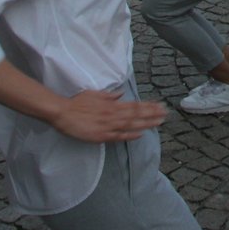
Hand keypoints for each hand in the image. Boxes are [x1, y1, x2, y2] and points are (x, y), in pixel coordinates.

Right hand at [52, 91, 166, 142]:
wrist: (62, 112)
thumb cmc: (77, 103)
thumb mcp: (95, 94)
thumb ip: (109, 96)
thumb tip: (121, 94)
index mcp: (112, 104)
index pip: (134, 105)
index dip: (148, 106)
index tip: (160, 105)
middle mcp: (112, 114)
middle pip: (136, 114)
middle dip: (152, 114)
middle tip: (166, 113)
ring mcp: (107, 125)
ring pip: (130, 124)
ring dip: (146, 123)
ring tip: (159, 122)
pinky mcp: (101, 135)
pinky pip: (118, 136)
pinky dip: (129, 135)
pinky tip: (140, 134)